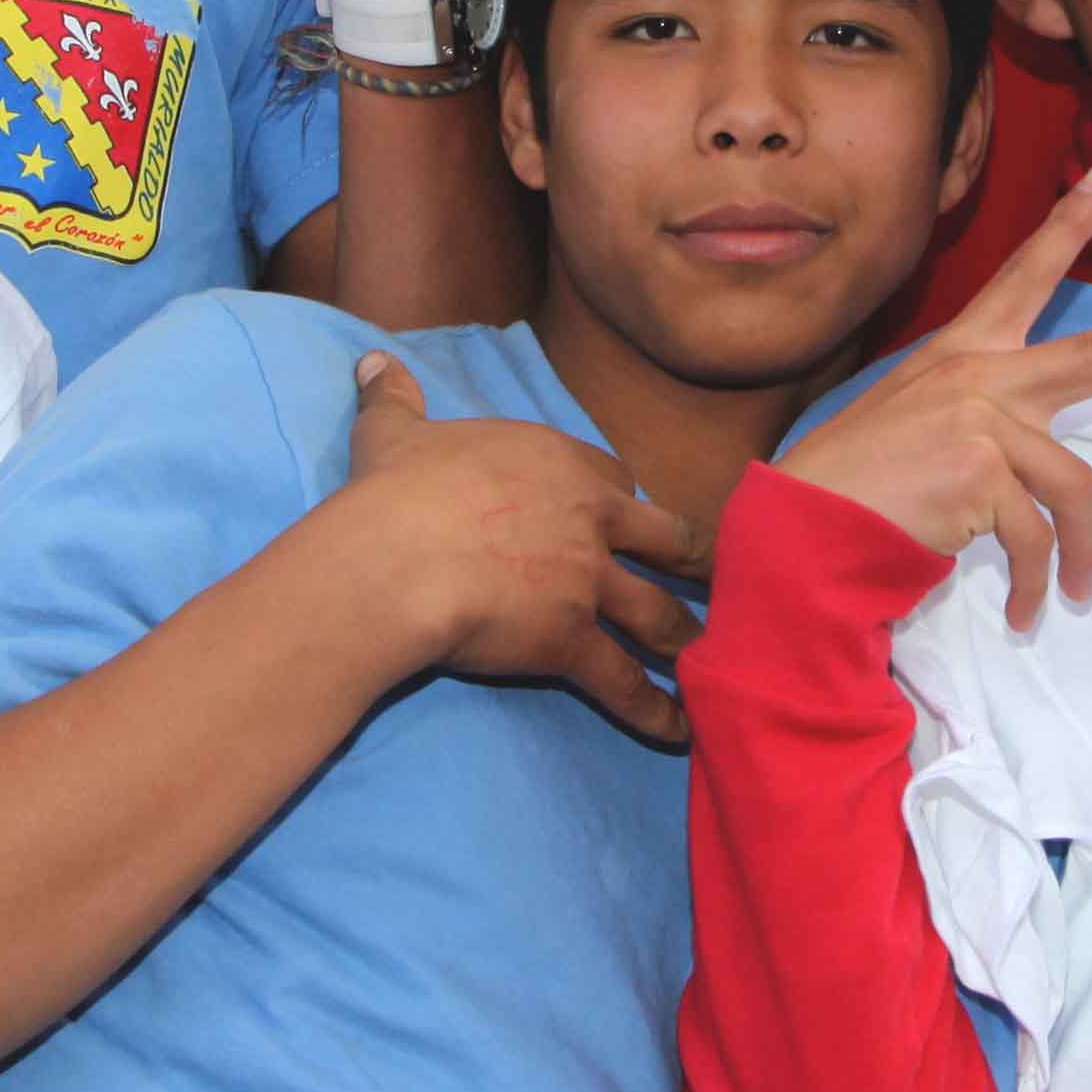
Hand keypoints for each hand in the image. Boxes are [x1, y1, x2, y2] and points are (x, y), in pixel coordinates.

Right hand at [340, 352, 712, 746]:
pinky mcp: (570, 639)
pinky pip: (622, 680)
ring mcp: (586, 581)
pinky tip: (678, 732)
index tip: (625, 514)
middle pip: (664, 537)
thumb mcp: (392, 433)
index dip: (620, 499)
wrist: (395, 559)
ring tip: (711, 661)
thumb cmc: (394, 491)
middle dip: (693, 558)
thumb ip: (394, 397)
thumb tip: (373, 360)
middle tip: (718, 577)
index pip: (612, 477)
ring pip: (655, 612)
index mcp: (556, 461)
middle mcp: (587, 518)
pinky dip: (654, 710)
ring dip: (685, 638)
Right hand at [772, 170, 1091, 627]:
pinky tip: (1028, 610)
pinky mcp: (983, 473)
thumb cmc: (860, 483)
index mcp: (962, 355)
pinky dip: (1038, 582)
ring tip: (1069, 592)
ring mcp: (983, 421)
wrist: (807, 528)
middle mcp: (979, 376)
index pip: (1023, 277)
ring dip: (1077, 553)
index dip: (1066, 226)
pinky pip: (1038, 537)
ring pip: (1073, 488)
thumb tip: (1033, 462)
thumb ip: (979, 419)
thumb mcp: (916, 423)